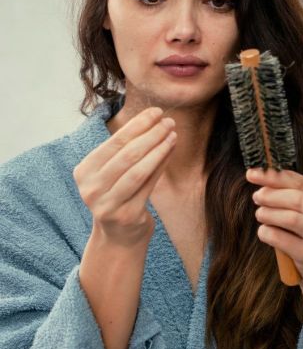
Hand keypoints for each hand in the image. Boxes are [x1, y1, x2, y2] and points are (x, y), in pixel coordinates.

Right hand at [74, 107, 175, 247]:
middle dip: (150, 134)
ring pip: (138, 170)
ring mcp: (107, 204)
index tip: (156, 112)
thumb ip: (128, 150)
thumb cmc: (119, 195)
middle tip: (169, 121)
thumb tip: (156, 121)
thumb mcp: (115, 172)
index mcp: (83, 172)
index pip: (113, 143)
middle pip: (126, 155)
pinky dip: (161, 165)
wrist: (118, 236)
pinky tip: (171, 151)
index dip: (137, 125)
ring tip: (173, 134)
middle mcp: (91, 188)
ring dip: (158, 149)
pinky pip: (148, 185)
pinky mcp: (126, 215)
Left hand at [246, 168, 302, 285]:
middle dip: (270, 196)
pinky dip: (267, 233)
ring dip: (268, 214)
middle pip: (295, 198)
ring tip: (260, 214)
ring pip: (290, 218)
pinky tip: (265, 232)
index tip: (251, 174)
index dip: (272, 177)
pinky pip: (281, 239)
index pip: (298, 182)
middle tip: (257, 197)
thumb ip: (289, 192)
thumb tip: (257, 175)